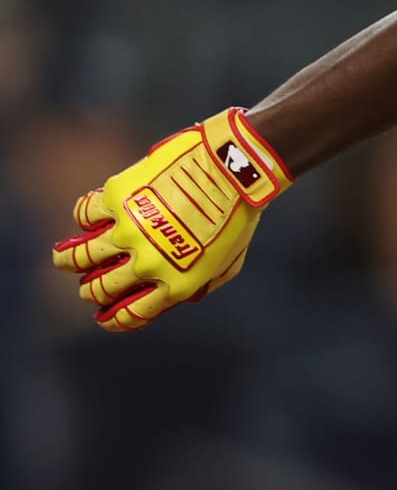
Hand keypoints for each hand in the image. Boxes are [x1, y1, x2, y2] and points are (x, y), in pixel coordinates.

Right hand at [50, 107, 290, 330]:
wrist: (232, 171)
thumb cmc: (239, 216)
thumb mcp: (229, 262)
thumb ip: (202, 283)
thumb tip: (180, 297)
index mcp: (176, 285)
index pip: (131, 314)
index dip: (112, 318)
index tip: (103, 315)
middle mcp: (147, 264)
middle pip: (99, 288)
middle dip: (89, 292)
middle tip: (86, 287)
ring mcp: (128, 231)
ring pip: (79, 257)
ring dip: (68, 261)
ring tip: (63, 260)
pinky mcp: (117, 198)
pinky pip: (84, 214)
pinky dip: (84, 219)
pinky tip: (89, 220)